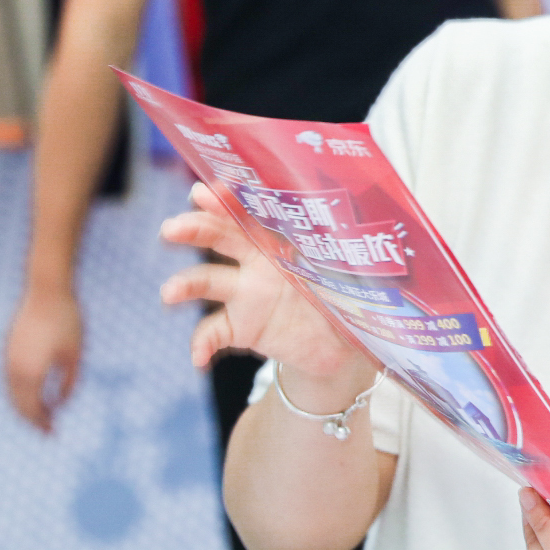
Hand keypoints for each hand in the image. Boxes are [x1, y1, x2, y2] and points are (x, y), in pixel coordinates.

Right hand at [4, 283, 83, 432]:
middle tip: (48, 430)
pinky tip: (35, 392)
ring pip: (12, 392)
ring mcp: (7, 357)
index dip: (42, 423)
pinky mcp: (8, 348)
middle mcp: (13, 369)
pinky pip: (11, 379)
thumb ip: (69, 383)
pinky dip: (20, 391)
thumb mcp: (75, 355)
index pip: (32, 409)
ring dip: (25, 406)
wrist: (47, 290)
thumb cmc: (67, 322)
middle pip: (19, 405)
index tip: (53, 433)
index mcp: (31, 373)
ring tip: (43, 414)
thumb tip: (60, 404)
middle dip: (33, 420)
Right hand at [157, 184, 369, 395]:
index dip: (230, 201)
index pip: (253, 215)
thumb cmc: (346, 300)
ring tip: (169, 293)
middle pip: (220, 238)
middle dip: (195, 229)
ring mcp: (244, 295)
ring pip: (207, 281)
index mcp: (284, 242)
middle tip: (170, 229)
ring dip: (184, 284)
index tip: (208, 190)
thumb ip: (356, 258)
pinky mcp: (240, 328)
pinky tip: (197, 359)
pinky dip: (200, 345)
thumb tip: (380, 238)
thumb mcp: (354, 276)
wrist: (339, 347)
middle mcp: (257, 263)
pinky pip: (212, 332)